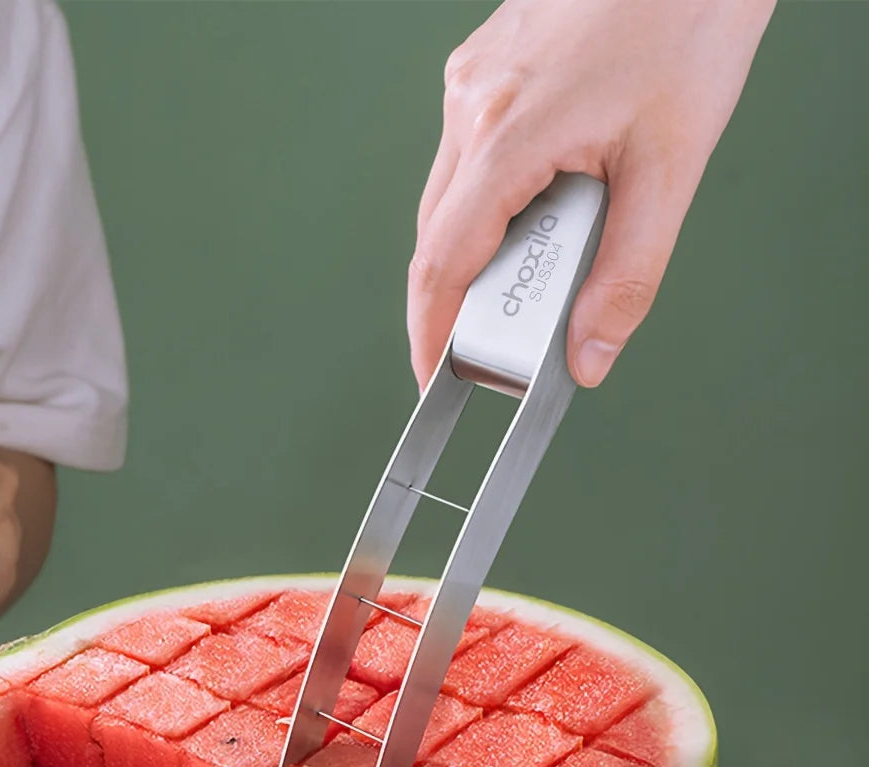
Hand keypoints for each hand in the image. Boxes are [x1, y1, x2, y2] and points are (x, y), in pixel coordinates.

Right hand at [408, 0, 774, 388]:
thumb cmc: (689, 19)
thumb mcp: (672, 167)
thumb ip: (628, 276)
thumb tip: (590, 354)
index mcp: (505, 134)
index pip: (441, 265)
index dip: (430, 334)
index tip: (434, 376)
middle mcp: (471, 105)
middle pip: (439, 238)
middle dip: (464, 298)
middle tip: (507, 333)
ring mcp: (470, 81)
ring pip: (450, 199)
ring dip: (483, 245)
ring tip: (550, 251)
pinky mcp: (483, 68)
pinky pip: (468, 158)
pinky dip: (494, 198)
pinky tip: (548, 194)